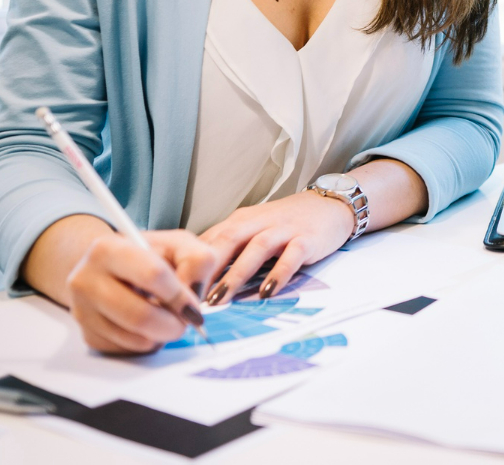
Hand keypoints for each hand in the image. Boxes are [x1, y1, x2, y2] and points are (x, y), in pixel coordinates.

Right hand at [60, 226, 219, 353]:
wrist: (111, 268)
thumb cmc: (149, 255)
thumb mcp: (178, 244)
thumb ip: (197, 262)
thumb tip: (192, 300)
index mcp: (109, 249)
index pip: (152, 275)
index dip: (180, 295)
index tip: (193, 306)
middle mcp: (86, 280)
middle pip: (139, 315)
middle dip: (173, 325)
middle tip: (185, 322)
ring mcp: (83, 311)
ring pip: (134, 338)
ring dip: (161, 336)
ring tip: (167, 319)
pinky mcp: (89, 336)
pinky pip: (127, 351)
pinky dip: (147, 343)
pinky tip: (148, 326)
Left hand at [199, 190, 356, 303]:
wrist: (330, 205)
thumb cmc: (286, 223)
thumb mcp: (253, 228)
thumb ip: (228, 246)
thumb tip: (195, 272)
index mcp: (241, 221)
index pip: (210, 239)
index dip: (190, 262)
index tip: (173, 287)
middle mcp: (259, 222)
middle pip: (227, 240)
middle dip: (206, 268)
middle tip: (188, 295)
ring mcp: (284, 230)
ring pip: (255, 249)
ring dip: (235, 274)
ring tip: (219, 299)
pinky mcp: (306, 240)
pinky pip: (290, 257)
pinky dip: (277, 274)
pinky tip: (266, 292)